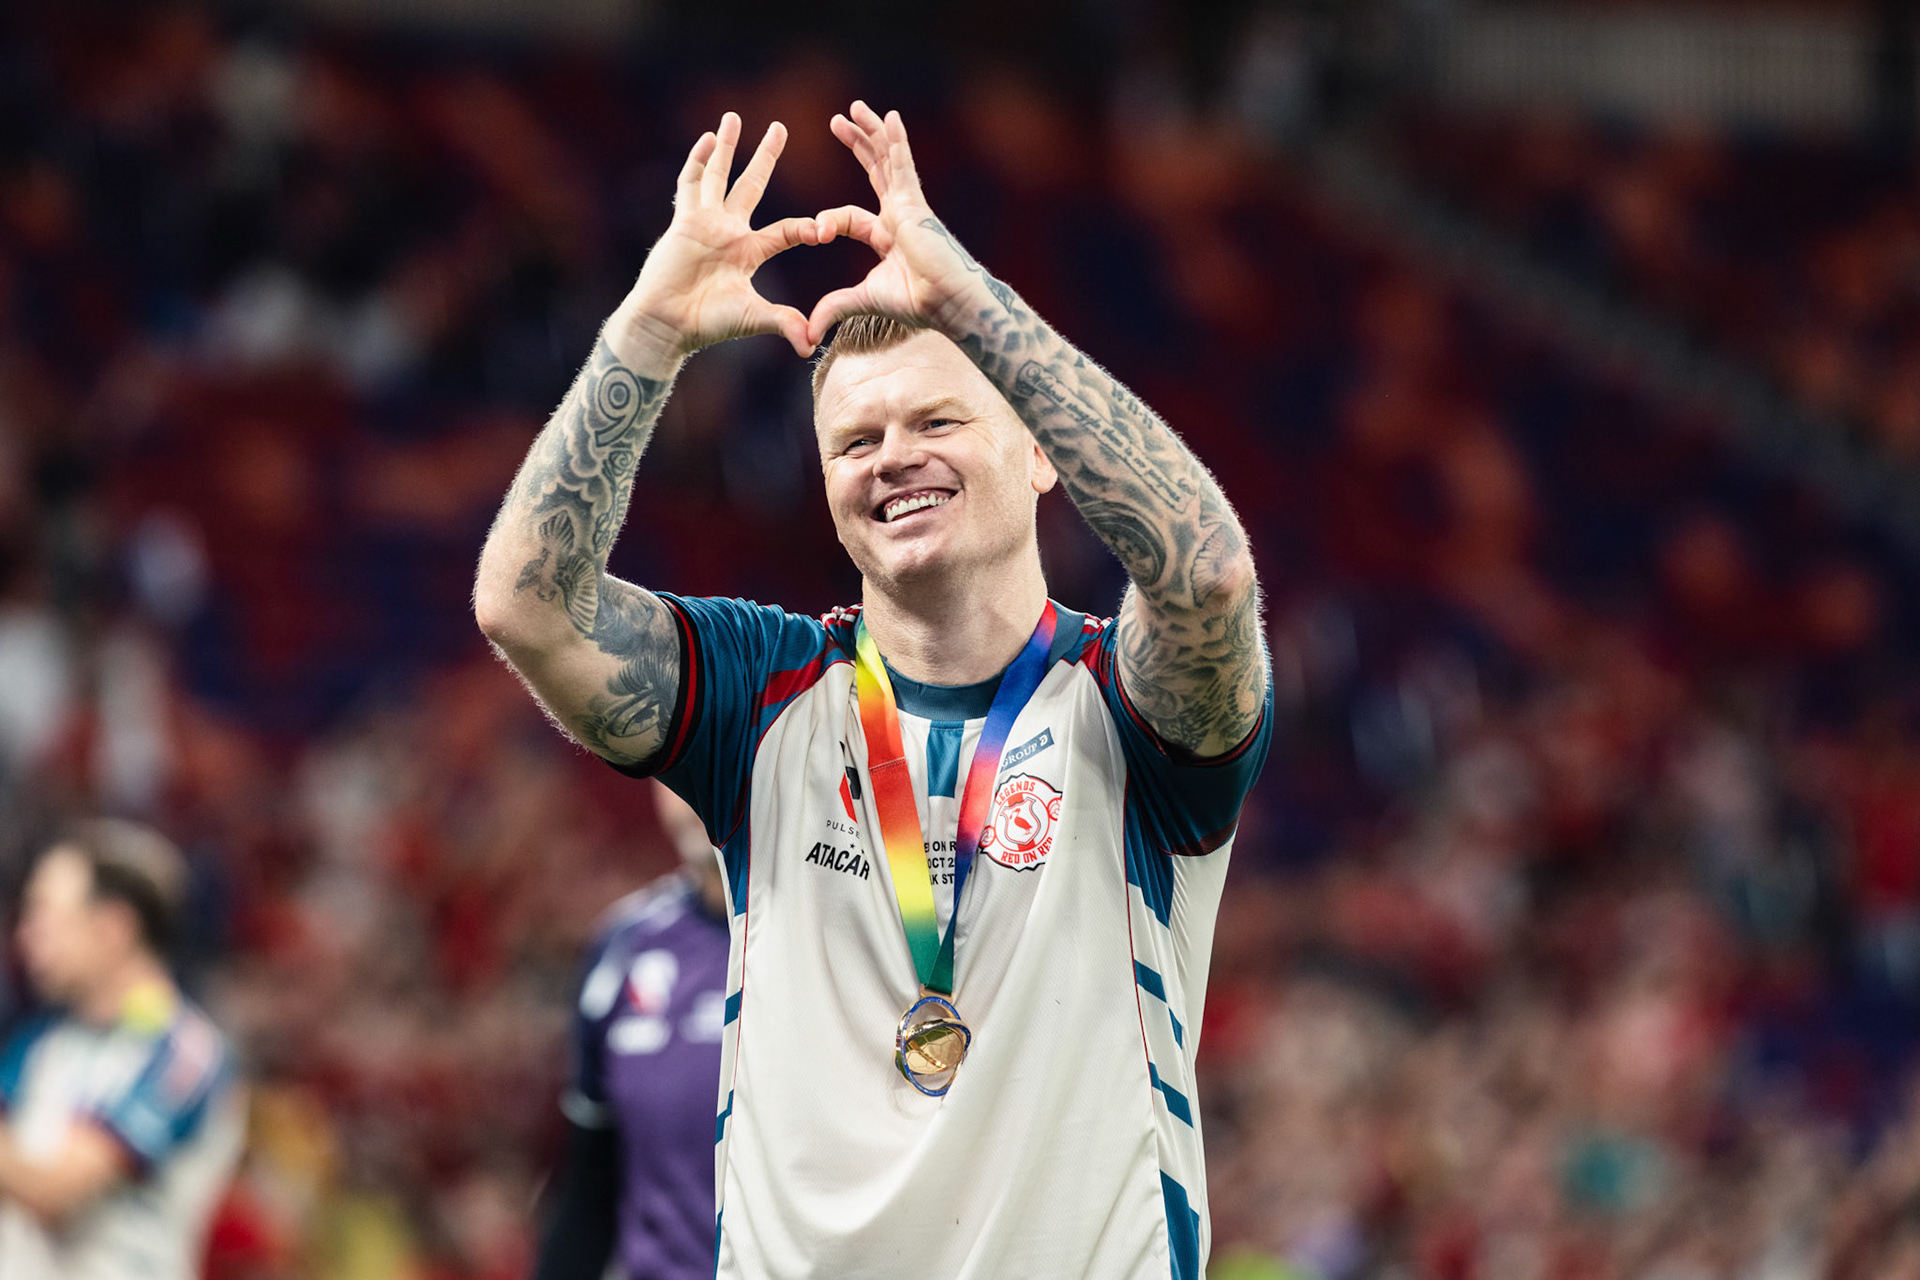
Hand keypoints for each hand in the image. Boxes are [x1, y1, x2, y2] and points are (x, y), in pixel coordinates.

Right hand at [616, 113, 820, 365]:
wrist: (668, 324)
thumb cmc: (708, 323)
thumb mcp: (754, 318)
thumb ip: (784, 323)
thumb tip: (812, 346)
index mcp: (749, 251)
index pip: (787, 230)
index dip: (807, 229)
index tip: (826, 229)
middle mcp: (729, 231)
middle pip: (751, 184)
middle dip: (766, 156)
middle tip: (780, 127)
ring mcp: (705, 222)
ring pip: (718, 176)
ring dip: (727, 147)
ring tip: (734, 117)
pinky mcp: (684, 221)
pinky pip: (690, 184)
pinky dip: (698, 161)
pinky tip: (708, 138)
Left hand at [806, 102, 1008, 346]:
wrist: (947, 302)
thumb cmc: (916, 304)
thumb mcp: (862, 301)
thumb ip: (834, 307)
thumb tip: (808, 332)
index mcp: (886, 235)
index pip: (849, 216)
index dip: (828, 221)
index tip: (816, 234)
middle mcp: (898, 215)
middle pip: (873, 170)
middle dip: (856, 144)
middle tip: (836, 121)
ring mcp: (908, 205)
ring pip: (886, 160)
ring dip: (870, 132)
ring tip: (854, 107)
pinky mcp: (915, 203)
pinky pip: (902, 164)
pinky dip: (895, 140)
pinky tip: (888, 116)